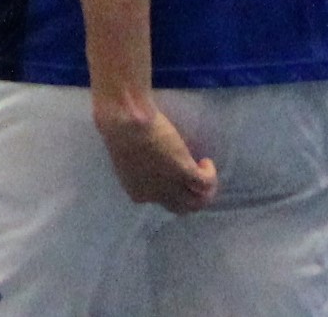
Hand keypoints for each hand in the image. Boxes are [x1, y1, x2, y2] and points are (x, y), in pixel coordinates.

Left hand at [93, 95, 219, 213]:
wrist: (122, 120)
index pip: (159, 200)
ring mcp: (170, 184)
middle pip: (181, 207)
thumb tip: (141, 148)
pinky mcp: (183, 170)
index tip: (173, 172)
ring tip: (205, 171)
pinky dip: (210, 176)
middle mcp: (154, 195)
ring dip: (206, 191)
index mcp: (137, 191)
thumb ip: (133, 157)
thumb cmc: (117, 127)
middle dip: (192, 197)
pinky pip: (205, 184)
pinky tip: (206, 161)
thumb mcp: (123, 151)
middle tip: (197, 179)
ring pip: (197, 202)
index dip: (171, 189)